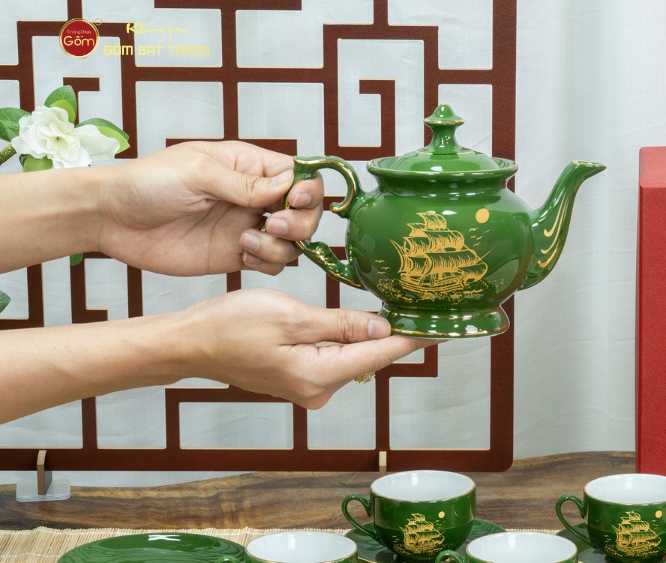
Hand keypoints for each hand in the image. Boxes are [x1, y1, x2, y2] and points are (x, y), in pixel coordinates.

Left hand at [97, 141, 323, 275]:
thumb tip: (289, 187)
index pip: (300, 175)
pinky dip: (267, 262)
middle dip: (300, 222)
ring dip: (281, 245)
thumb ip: (245, 183)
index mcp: (250, 166)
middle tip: (272, 224)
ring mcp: (246, 227)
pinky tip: (241, 255)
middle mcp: (255, 197)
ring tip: (246, 242)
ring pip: (293, 241)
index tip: (294, 200)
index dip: (308, 190)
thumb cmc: (149, 182)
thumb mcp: (198, 173)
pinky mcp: (235, 255)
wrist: (112, 218)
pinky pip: (271, 263)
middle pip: (305, 211)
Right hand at [178, 288, 433, 407]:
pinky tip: (354, 318)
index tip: (449, 327)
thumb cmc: (233, 325)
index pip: (383, 355)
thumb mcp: (293, 316)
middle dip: (395, 330)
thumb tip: (387, 331)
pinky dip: (346, 337)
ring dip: (368, 332)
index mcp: (320, 375)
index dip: (418, 337)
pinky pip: (335, 356)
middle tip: (423, 300)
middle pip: (371, 356)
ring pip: (353, 355)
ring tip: (392, 302)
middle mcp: (320, 390)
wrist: (191, 343)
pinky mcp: (301, 379)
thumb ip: (343, 324)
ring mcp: (310, 388)